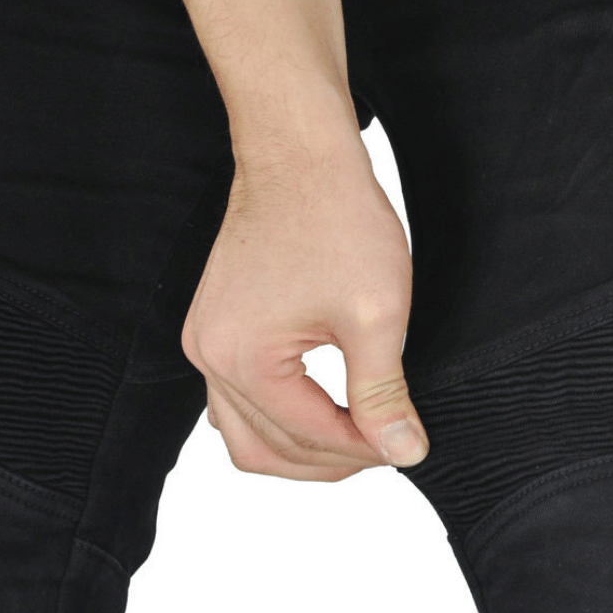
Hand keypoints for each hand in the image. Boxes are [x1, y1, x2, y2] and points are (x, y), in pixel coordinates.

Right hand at [181, 131, 429, 480]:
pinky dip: (281, 419)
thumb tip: (403, 451)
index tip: (407, 446)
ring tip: (358, 438)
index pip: (308, 436)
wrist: (300, 153)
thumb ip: (383, 393)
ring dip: (302, 448)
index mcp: (241, 357)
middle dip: (331, 459)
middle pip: (266, 450)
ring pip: (247, 435)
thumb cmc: (336, 217)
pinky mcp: (214, 328)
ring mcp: (205, 342)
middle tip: (386, 447)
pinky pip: (238, 402)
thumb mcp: (376, 314)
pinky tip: (324, 410)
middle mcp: (209, 357)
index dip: (365, 450)